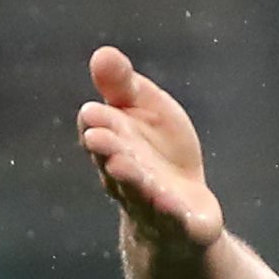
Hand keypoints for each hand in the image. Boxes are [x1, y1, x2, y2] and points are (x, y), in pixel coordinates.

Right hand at [79, 46, 224, 253]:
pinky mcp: (179, 226)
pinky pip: (172, 221)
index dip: (98, 123)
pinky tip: (171, 203)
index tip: (94, 112)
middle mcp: (125, 178)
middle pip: (113, 163)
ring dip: (130, 180)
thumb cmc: (159, 153)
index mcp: (114, 145)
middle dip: (107, 150)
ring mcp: (150, 205)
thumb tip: (102, 53)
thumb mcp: (146, 110)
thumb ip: (123, 86)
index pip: (100, 132)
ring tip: (122, 165)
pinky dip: (170, 213)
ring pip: (137, 194)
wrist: (184, 209)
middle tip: (99, 137)